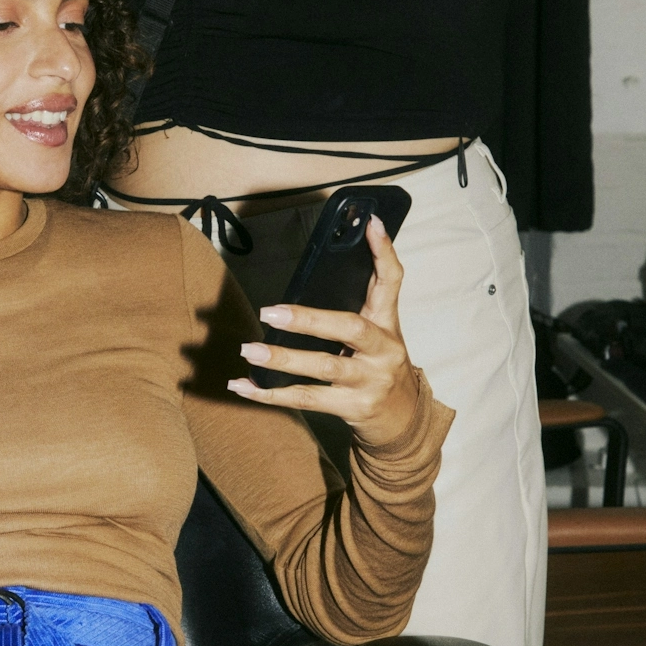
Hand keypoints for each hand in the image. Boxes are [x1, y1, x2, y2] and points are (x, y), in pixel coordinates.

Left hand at [227, 215, 420, 447]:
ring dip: (282, 359)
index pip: (392, 281)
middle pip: (350, 328)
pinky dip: (269, 394)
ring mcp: (369, 381)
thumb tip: (329, 267)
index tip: (372, 224)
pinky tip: (242, 386)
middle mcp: (384, 351)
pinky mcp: (353, 408)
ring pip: (323, 367)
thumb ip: (361, 303)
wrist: (403, 421)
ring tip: (249, 349)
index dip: (384, 252)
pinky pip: (306, 399)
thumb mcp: (380, 333)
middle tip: (269, 312)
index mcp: (388, 324)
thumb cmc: (380, 367)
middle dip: (309, 319)